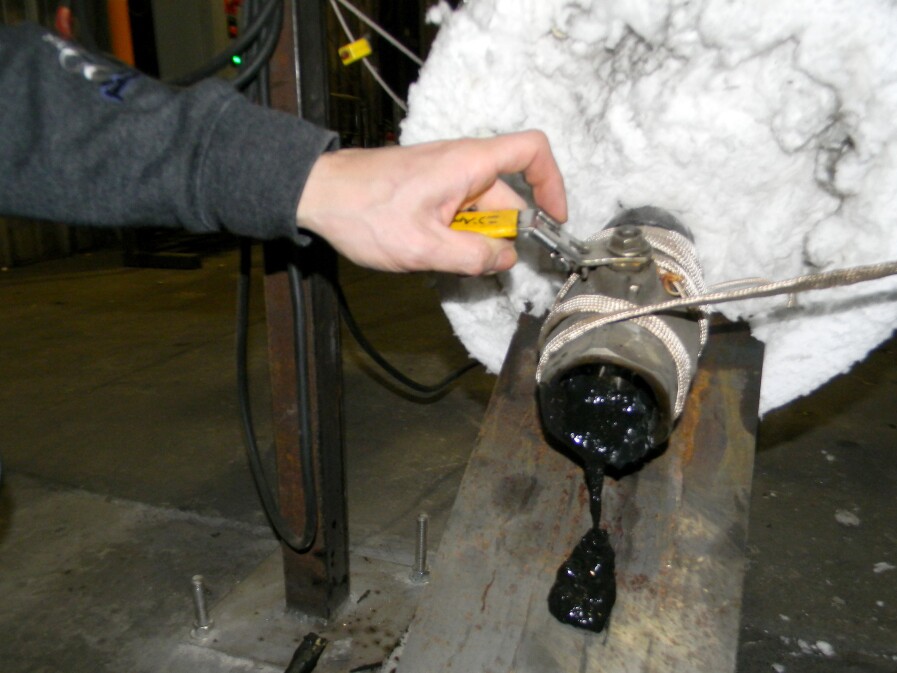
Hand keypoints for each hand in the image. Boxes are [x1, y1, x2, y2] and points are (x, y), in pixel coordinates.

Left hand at [295, 130, 566, 273]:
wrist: (318, 194)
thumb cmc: (364, 212)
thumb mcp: (423, 247)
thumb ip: (472, 256)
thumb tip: (507, 258)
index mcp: (469, 164)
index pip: (532, 151)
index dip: (553, 182)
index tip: (553, 219)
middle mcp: (463, 163)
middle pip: (508, 195)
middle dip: (501, 235)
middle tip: (477, 265)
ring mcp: (446, 175)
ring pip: (482, 210)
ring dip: (473, 239)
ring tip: (438, 257)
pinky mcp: (432, 187)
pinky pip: (461, 211)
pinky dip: (456, 234)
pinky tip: (429, 249)